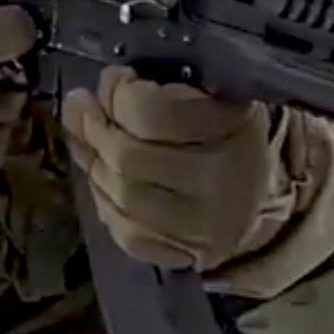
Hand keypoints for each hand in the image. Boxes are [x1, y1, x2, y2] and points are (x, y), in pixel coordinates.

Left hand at [61, 66, 274, 270]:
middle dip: (96, 129)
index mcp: (233, 125)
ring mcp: (207, 225)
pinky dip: (106, 203)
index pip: (152, 113)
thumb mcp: (196, 94)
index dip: (119, 94)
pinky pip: (128, 233)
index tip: (115, 80)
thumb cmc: (221, 130)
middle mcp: (224, 180)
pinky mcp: (190, 254)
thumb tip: (77, 102)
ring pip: (123, 198)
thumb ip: (136, 92)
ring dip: (96, 166)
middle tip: (88, 111)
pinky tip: (108, 181)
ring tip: (95, 144)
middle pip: (129, 158)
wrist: (255, 190)